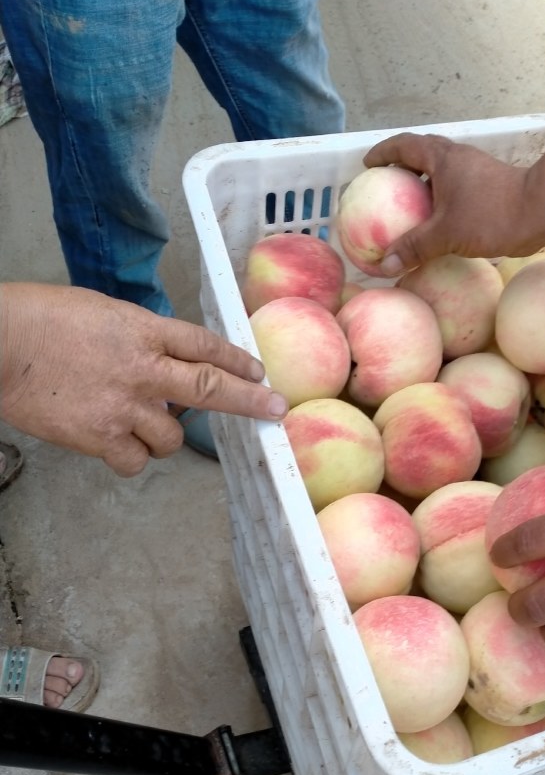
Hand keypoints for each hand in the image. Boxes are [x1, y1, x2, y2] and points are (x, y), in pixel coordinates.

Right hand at [0, 283, 286, 476]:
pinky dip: (131, 457)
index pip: (203, 344)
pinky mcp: (100, 437)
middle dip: (249, 400)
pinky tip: (113, 443)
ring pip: (172, 437)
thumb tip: (164, 361)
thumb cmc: (39, 321)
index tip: (257, 372)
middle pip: (210, 388)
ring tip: (135, 422)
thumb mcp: (101, 313)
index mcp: (142, 330)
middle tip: (275, 409)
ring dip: (163, 435)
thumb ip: (139, 336)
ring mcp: (124, 406)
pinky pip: (137, 461)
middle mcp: (142, 369)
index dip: (236, 359)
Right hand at [363, 133, 536, 274]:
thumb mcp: (446, 234)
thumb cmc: (492, 215)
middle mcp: (457, 158)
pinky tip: (438, 223)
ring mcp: (474, 171)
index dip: (383, 153)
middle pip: (422, 155)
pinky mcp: (487, 187)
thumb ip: (414, 248)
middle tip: (385, 187)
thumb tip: (386, 266)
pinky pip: (454, 188)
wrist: (541, 211)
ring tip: (408, 207)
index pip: (404, 145)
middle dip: (401, 167)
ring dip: (423, 185)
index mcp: (442, 158)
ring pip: (441, 172)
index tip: (368, 165)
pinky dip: (441, 200)